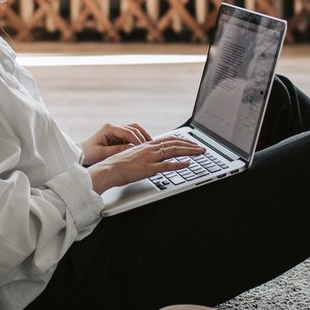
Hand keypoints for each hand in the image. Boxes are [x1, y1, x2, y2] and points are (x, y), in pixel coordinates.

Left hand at [80, 122, 152, 165]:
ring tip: (150, 145)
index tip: (143, 147)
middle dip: (143, 136)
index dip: (137, 139)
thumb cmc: (89, 154)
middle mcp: (113, 128)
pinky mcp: (117, 136)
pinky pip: (131, 135)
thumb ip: (117, 150)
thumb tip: (131, 148)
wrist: (80, 154)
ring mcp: (116, 131)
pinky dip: (138, 140)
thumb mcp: (102, 153)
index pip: (128, 132)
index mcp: (109, 129)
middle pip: (133, 128)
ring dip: (142, 136)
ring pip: (134, 130)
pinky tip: (143, 147)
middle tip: (150, 146)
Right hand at [87, 137, 205, 193]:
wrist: (108, 170)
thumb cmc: (117, 166)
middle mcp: (149, 149)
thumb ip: (143, 156)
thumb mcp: (132, 157)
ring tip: (200, 152)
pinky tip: (188, 164)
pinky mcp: (148, 168)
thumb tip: (152, 159)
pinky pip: (167, 165)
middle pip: (174, 143)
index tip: (191, 143)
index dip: (182, 140)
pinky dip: (179, 164)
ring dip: (189, 151)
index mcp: (146, 145)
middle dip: (190, 145)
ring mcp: (149, 158)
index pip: (168, 140)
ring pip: (174, 151)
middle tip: (201, 147)